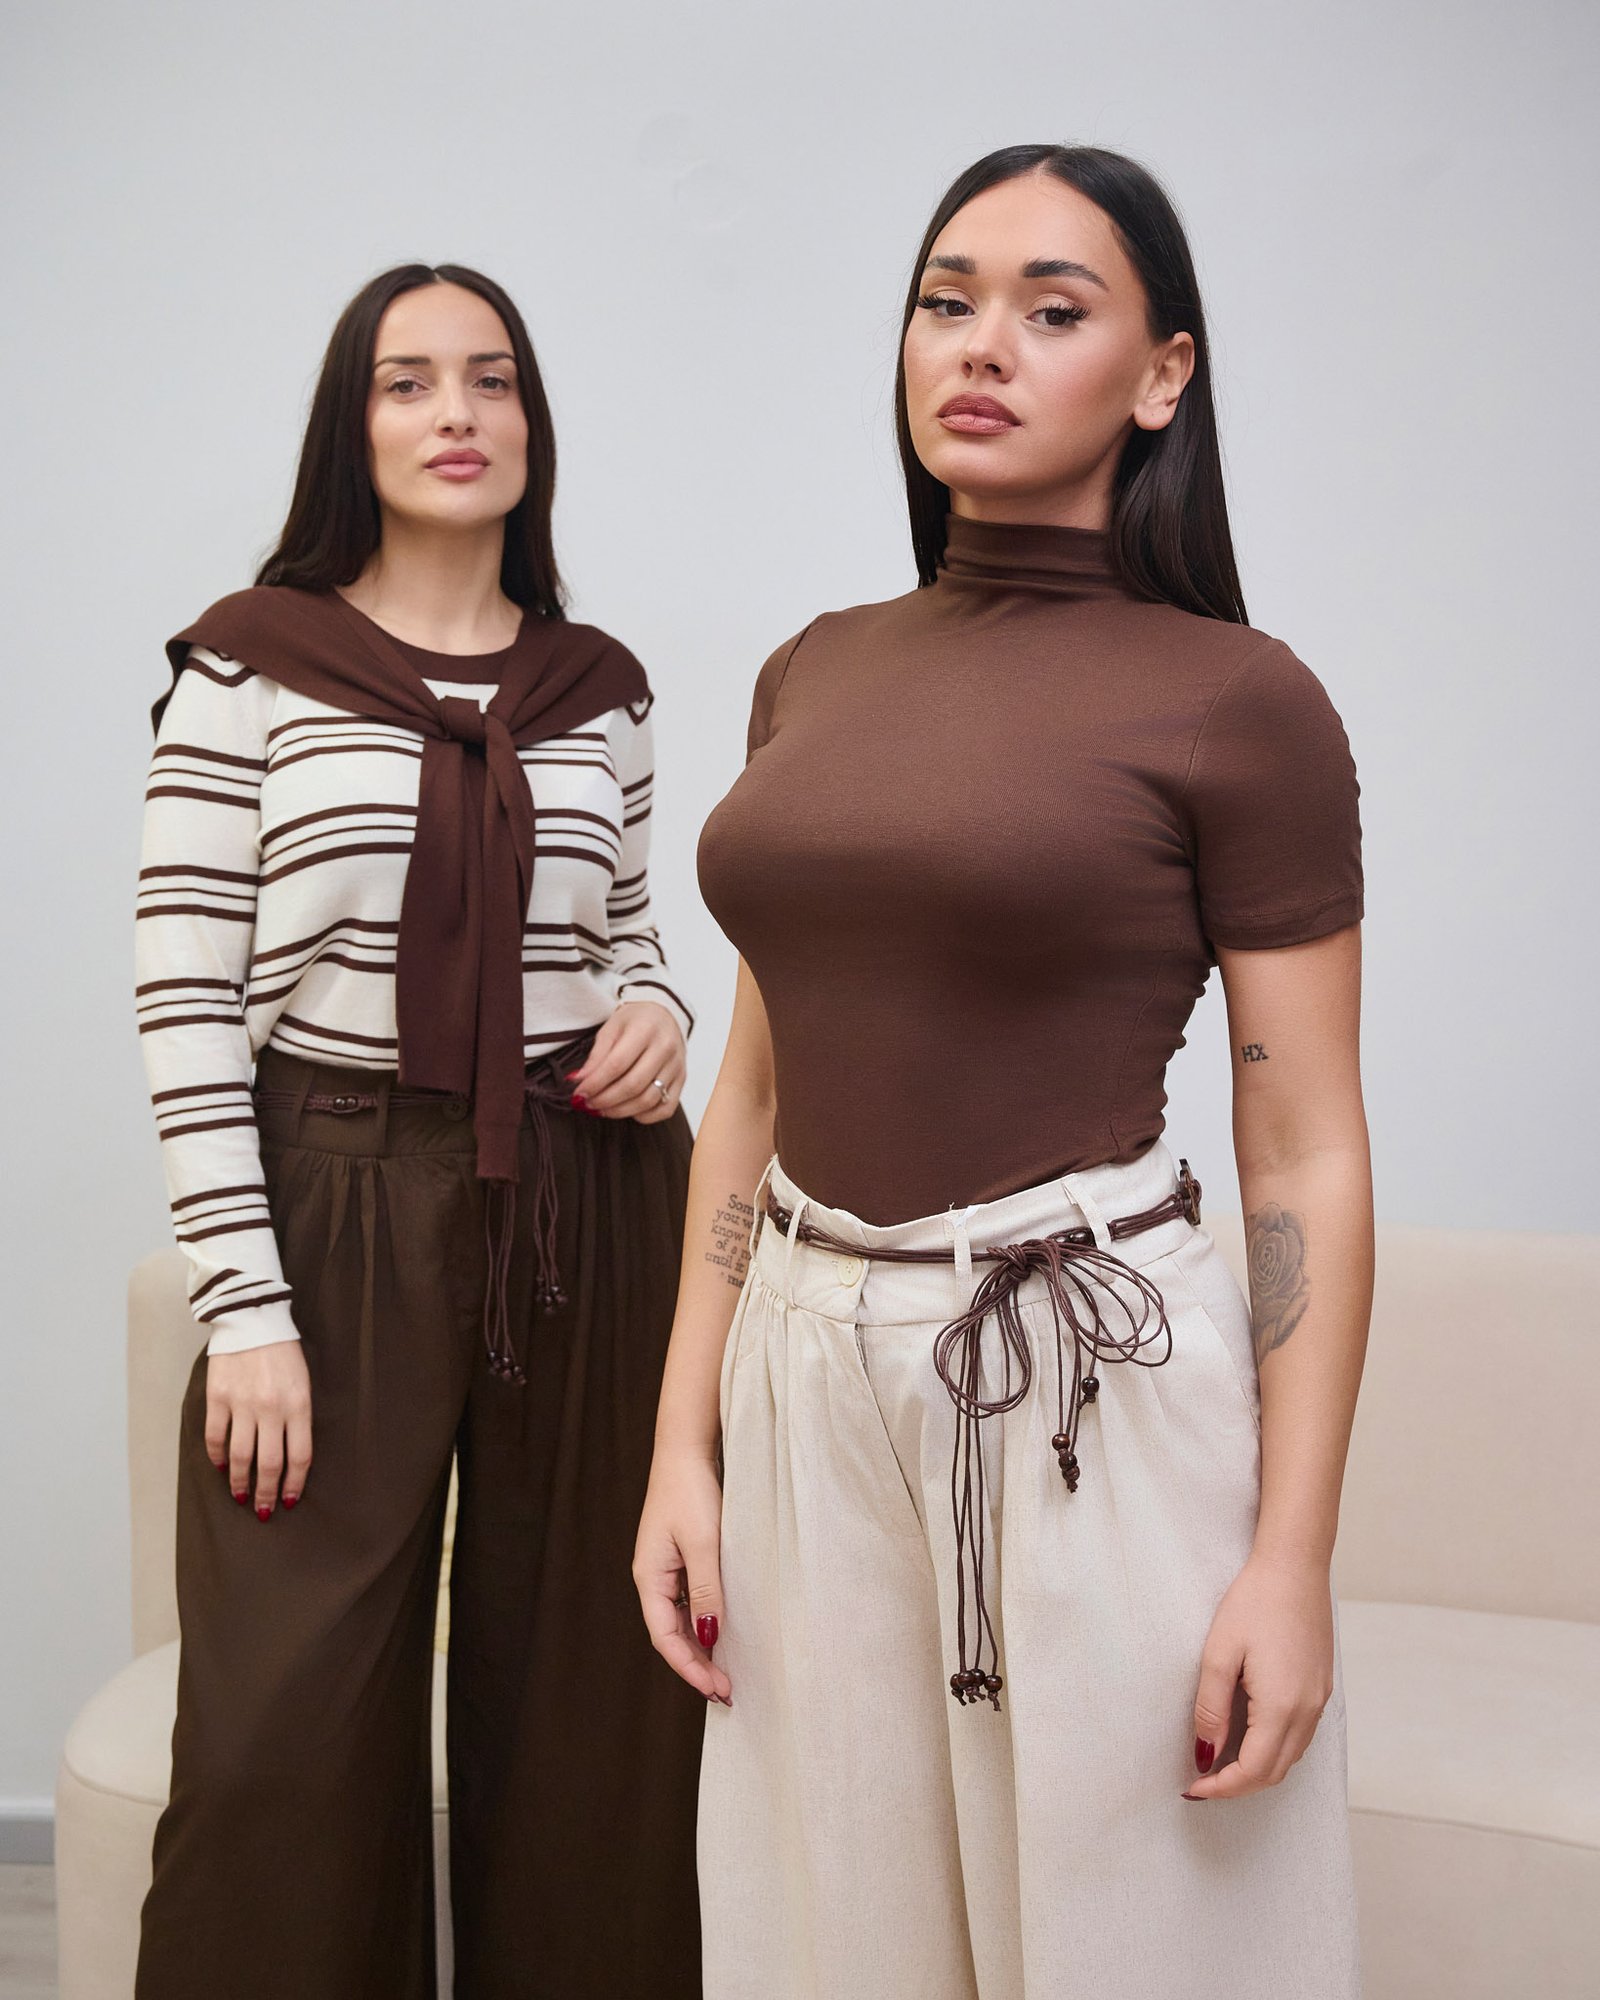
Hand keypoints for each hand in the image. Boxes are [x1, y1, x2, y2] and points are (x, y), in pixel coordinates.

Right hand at [205, 1339, 312, 1519]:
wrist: (253, 1319)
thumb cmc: (283, 1352)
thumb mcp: (303, 1383)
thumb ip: (298, 1416)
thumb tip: (289, 1456)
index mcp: (298, 1404)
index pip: (299, 1456)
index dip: (293, 1483)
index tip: (288, 1500)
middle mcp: (271, 1408)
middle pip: (269, 1464)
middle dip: (266, 1493)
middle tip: (263, 1509)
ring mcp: (242, 1403)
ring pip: (239, 1456)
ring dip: (240, 1482)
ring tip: (241, 1495)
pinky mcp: (218, 1398)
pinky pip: (215, 1436)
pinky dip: (216, 1457)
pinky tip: (219, 1466)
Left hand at [568, 1000, 684, 1123]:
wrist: (665, 1015)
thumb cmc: (635, 1022)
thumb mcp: (611, 1028)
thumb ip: (596, 1056)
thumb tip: (579, 1081)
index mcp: (645, 1029)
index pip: (617, 1064)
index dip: (595, 1083)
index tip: (579, 1092)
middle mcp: (665, 1048)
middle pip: (633, 1085)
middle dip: (605, 1099)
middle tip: (588, 1104)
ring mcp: (676, 1066)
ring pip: (648, 1100)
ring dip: (620, 1110)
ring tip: (602, 1109)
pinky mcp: (682, 1080)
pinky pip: (665, 1108)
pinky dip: (644, 1116)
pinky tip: (628, 1110)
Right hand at [633, 1447, 731, 1704]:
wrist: (686, 1449)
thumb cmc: (691, 1491)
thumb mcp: (703, 1544)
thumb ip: (706, 1592)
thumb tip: (709, 1638)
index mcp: (649, 1578)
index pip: (665, 1638)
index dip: (690, 1668)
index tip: (717, 1689)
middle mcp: (654, 1578)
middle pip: (671, 1634)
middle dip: (697, 1664)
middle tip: (728, 1690)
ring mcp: (667, 1568)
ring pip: (681, 1620)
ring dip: (702, 1646)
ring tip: (728, 1671)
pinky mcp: (682, 1557)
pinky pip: (690, 1600)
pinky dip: (705, 1621)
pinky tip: (725, 1631)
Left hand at [1184, 1550, 1333, 1799]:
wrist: (1295, 1565)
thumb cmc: (1254, 1602)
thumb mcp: (1219, 1653)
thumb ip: (1211, 1708)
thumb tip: (1205, 1753)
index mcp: (1282, 1707)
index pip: (1252, 1771)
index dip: (1221, 1788)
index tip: (1192, 1788)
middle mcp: (1308, 1711)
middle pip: (1274, 1772)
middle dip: (1237, 1785)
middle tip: (1201, 1781)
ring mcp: (1320, 1700)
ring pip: (1290, 1757)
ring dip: (1256, 1769)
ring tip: (1219, 1761)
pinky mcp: (1322, 1687)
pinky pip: (1300, 1735)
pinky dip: (1273, 1748)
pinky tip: (1248, 1734)